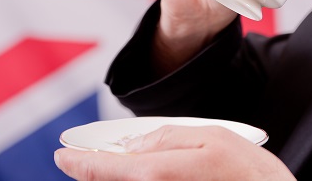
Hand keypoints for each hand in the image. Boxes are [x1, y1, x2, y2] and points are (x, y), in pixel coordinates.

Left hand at [54, 125, 295, 180]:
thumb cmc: (249, 174)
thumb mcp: (209, 136)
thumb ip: (165, 138)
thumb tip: (133, 144)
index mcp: (157, 173)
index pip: (102, 169)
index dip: (77, 161)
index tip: (62, 155)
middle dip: (94, 170)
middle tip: (85, 158)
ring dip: (114, 176)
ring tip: (113, 163)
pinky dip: (135, 180)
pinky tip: (142, 171)